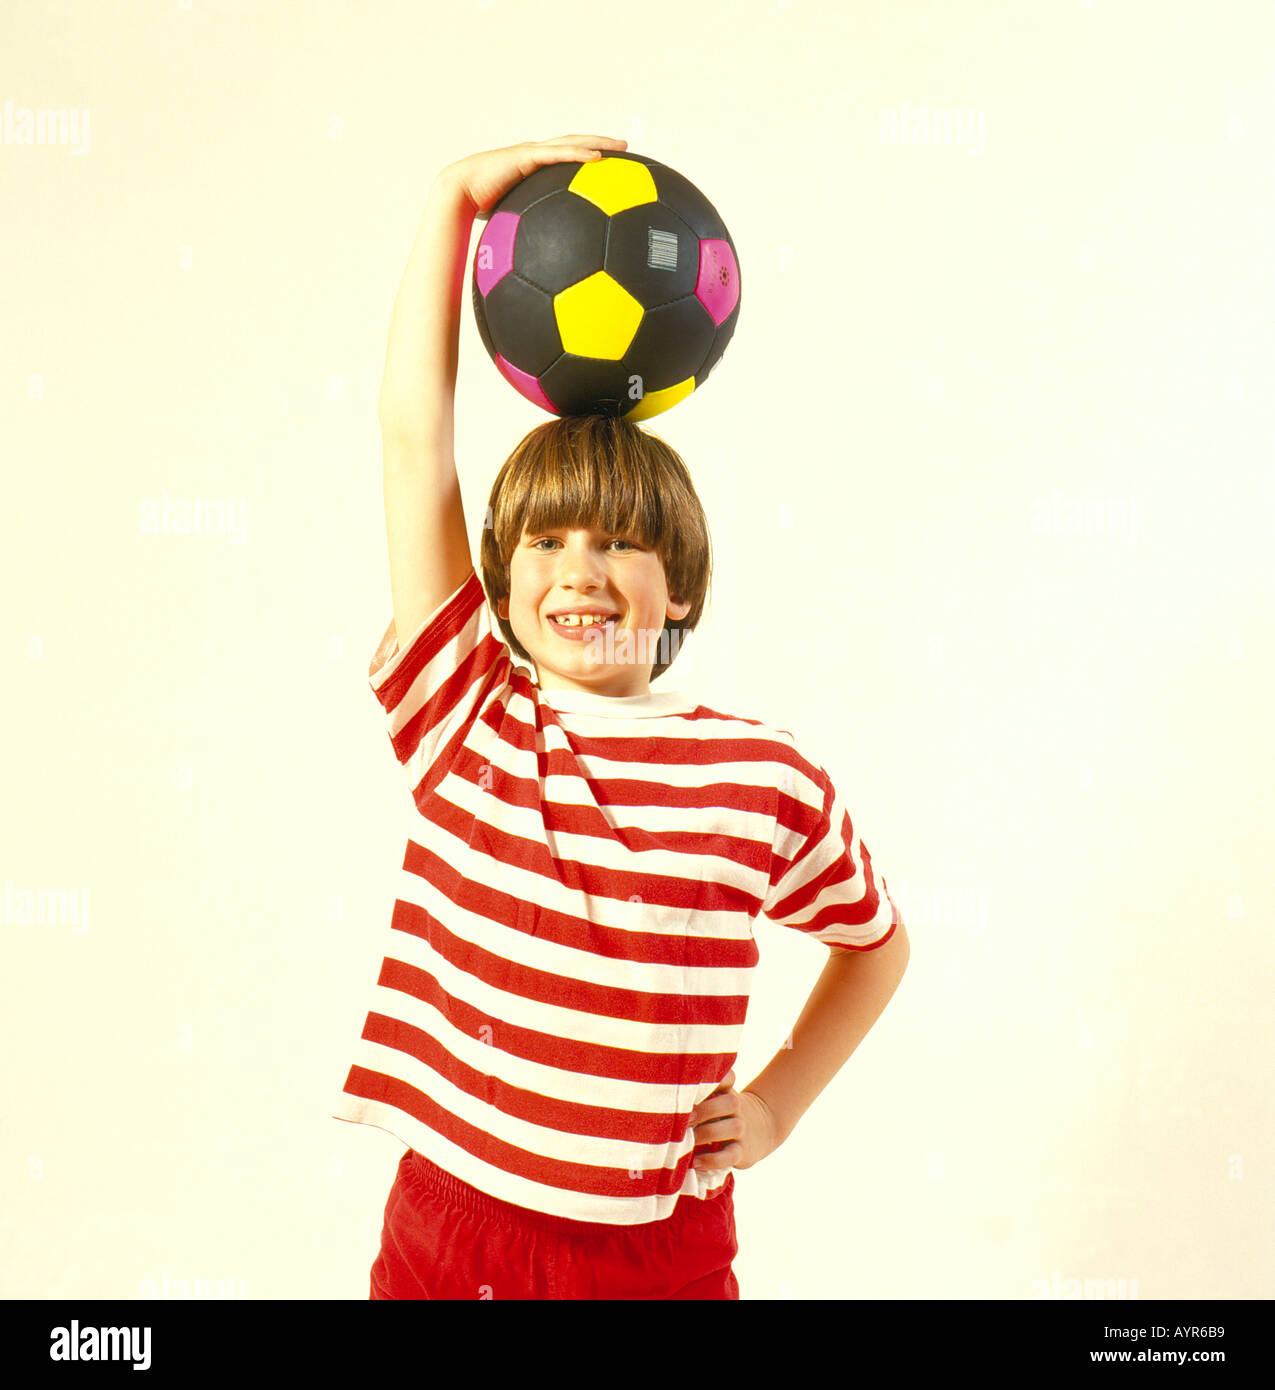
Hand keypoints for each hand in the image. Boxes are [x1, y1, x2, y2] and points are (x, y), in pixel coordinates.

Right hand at [443, 133, 628, 219]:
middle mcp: (535, 156)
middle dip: (600, 144)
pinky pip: (557, 154)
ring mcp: (530, 154)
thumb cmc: (480, 210)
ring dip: (597, 143)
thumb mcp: (512, 221)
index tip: (610, 162)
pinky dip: (578, 154)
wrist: (457, 195)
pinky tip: (598, 159)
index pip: (565, 158)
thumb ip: (528, 231)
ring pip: (571, 143)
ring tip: (621, 147)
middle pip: (574, 145)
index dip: (586, 157)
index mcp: (533, 168)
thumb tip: (540, 258)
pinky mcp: (524, 156)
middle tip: (625, 147)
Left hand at [687, 1070, 779, 1174]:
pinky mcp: (742, 1151)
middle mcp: (736, 1107)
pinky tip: (696, 1162)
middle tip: (686, 1118)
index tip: (698, 1082)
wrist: (761, 1128)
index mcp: (727, 1091)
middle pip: (729, 1103)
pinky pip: (730, 1155)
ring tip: (687, 1141)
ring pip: (732, 1127)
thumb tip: (665, 1099)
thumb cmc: (724, 1111)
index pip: (729, 1077)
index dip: (719, 1077)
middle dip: (705, 1110)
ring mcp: (741, 1129)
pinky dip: (712, 1160)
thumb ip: (699, 1094)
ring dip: (706, 1134)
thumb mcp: (718, 1097)